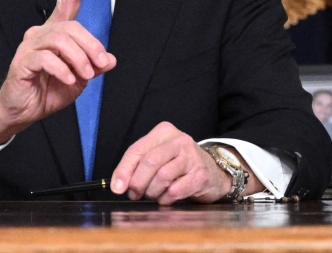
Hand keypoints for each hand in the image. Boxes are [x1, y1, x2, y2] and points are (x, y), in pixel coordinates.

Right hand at [0, 0, 115, 150]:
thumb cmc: (47, 91)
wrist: (24, 111)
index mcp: (55, 34)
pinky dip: (62, 69)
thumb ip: (93, 67)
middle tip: (100, 65)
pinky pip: (46, 58)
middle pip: (71, 27)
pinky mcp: (22, 61)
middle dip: (91, 45)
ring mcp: (29, 46)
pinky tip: (68, 80)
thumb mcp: (78, 79)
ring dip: (79, 58)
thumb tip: (110, 59)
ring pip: (60, 40)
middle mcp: (41, 34)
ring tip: (84, 75)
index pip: (65, 5)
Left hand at [110, 122, 253, 205]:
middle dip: (138, 183)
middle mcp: (178, 141)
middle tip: (135, 194)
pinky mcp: (200, 175)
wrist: (213, 173)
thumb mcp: (158, 157)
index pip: (137, 150)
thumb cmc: (179, 165)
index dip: (124, 170)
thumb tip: (118, 186)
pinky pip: (175, 191)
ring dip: (152, 192)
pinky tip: (167, 198)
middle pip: (149, 162)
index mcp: (163, 132)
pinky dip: (166, 199)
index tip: (117, 188)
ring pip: (162, 177)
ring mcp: (192, 157)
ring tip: (153, 195)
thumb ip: (136, 166)